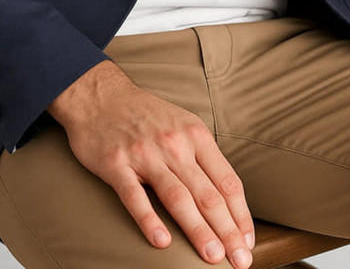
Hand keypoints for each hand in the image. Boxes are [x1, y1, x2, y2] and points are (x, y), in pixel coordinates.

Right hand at [48, 60, 254, 266]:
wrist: (101, 96)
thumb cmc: (146, 115)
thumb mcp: (183, 124)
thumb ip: (202, 156)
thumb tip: (226, 195)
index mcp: (196, 136)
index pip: (227, 181)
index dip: (240, 214)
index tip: (248, 240)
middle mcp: (175, 145)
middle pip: (207, 194)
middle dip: (227, 230)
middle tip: (239, 260)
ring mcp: (145, 155)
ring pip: (178, 198)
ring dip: (198, 230)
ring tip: (212, 256)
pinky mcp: (117, 164)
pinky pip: (135, 197)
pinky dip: (149, 220)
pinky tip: (162, 242)